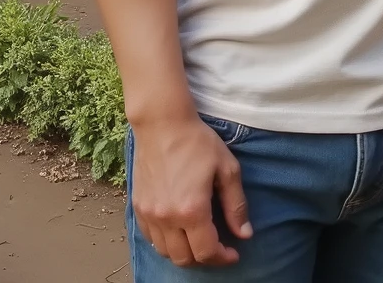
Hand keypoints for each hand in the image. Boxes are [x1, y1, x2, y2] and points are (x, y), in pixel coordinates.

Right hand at [129, 114, 250, 266]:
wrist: (163, 124)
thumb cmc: (198, 143)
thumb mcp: (227, 170)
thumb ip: (236, 206)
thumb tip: (245, 234)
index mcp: (192, 210)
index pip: (207, 251)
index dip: (223, 258)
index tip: (233, 254)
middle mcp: (167, 218)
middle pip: (184, 258)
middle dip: (204, 259)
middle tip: (218, 249)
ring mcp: (149, 214)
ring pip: (165, 252)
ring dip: (184, 253)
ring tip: (199, 241)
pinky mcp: (138, 207)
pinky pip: (150, 238)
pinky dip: (166, 242)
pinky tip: (179, 231)